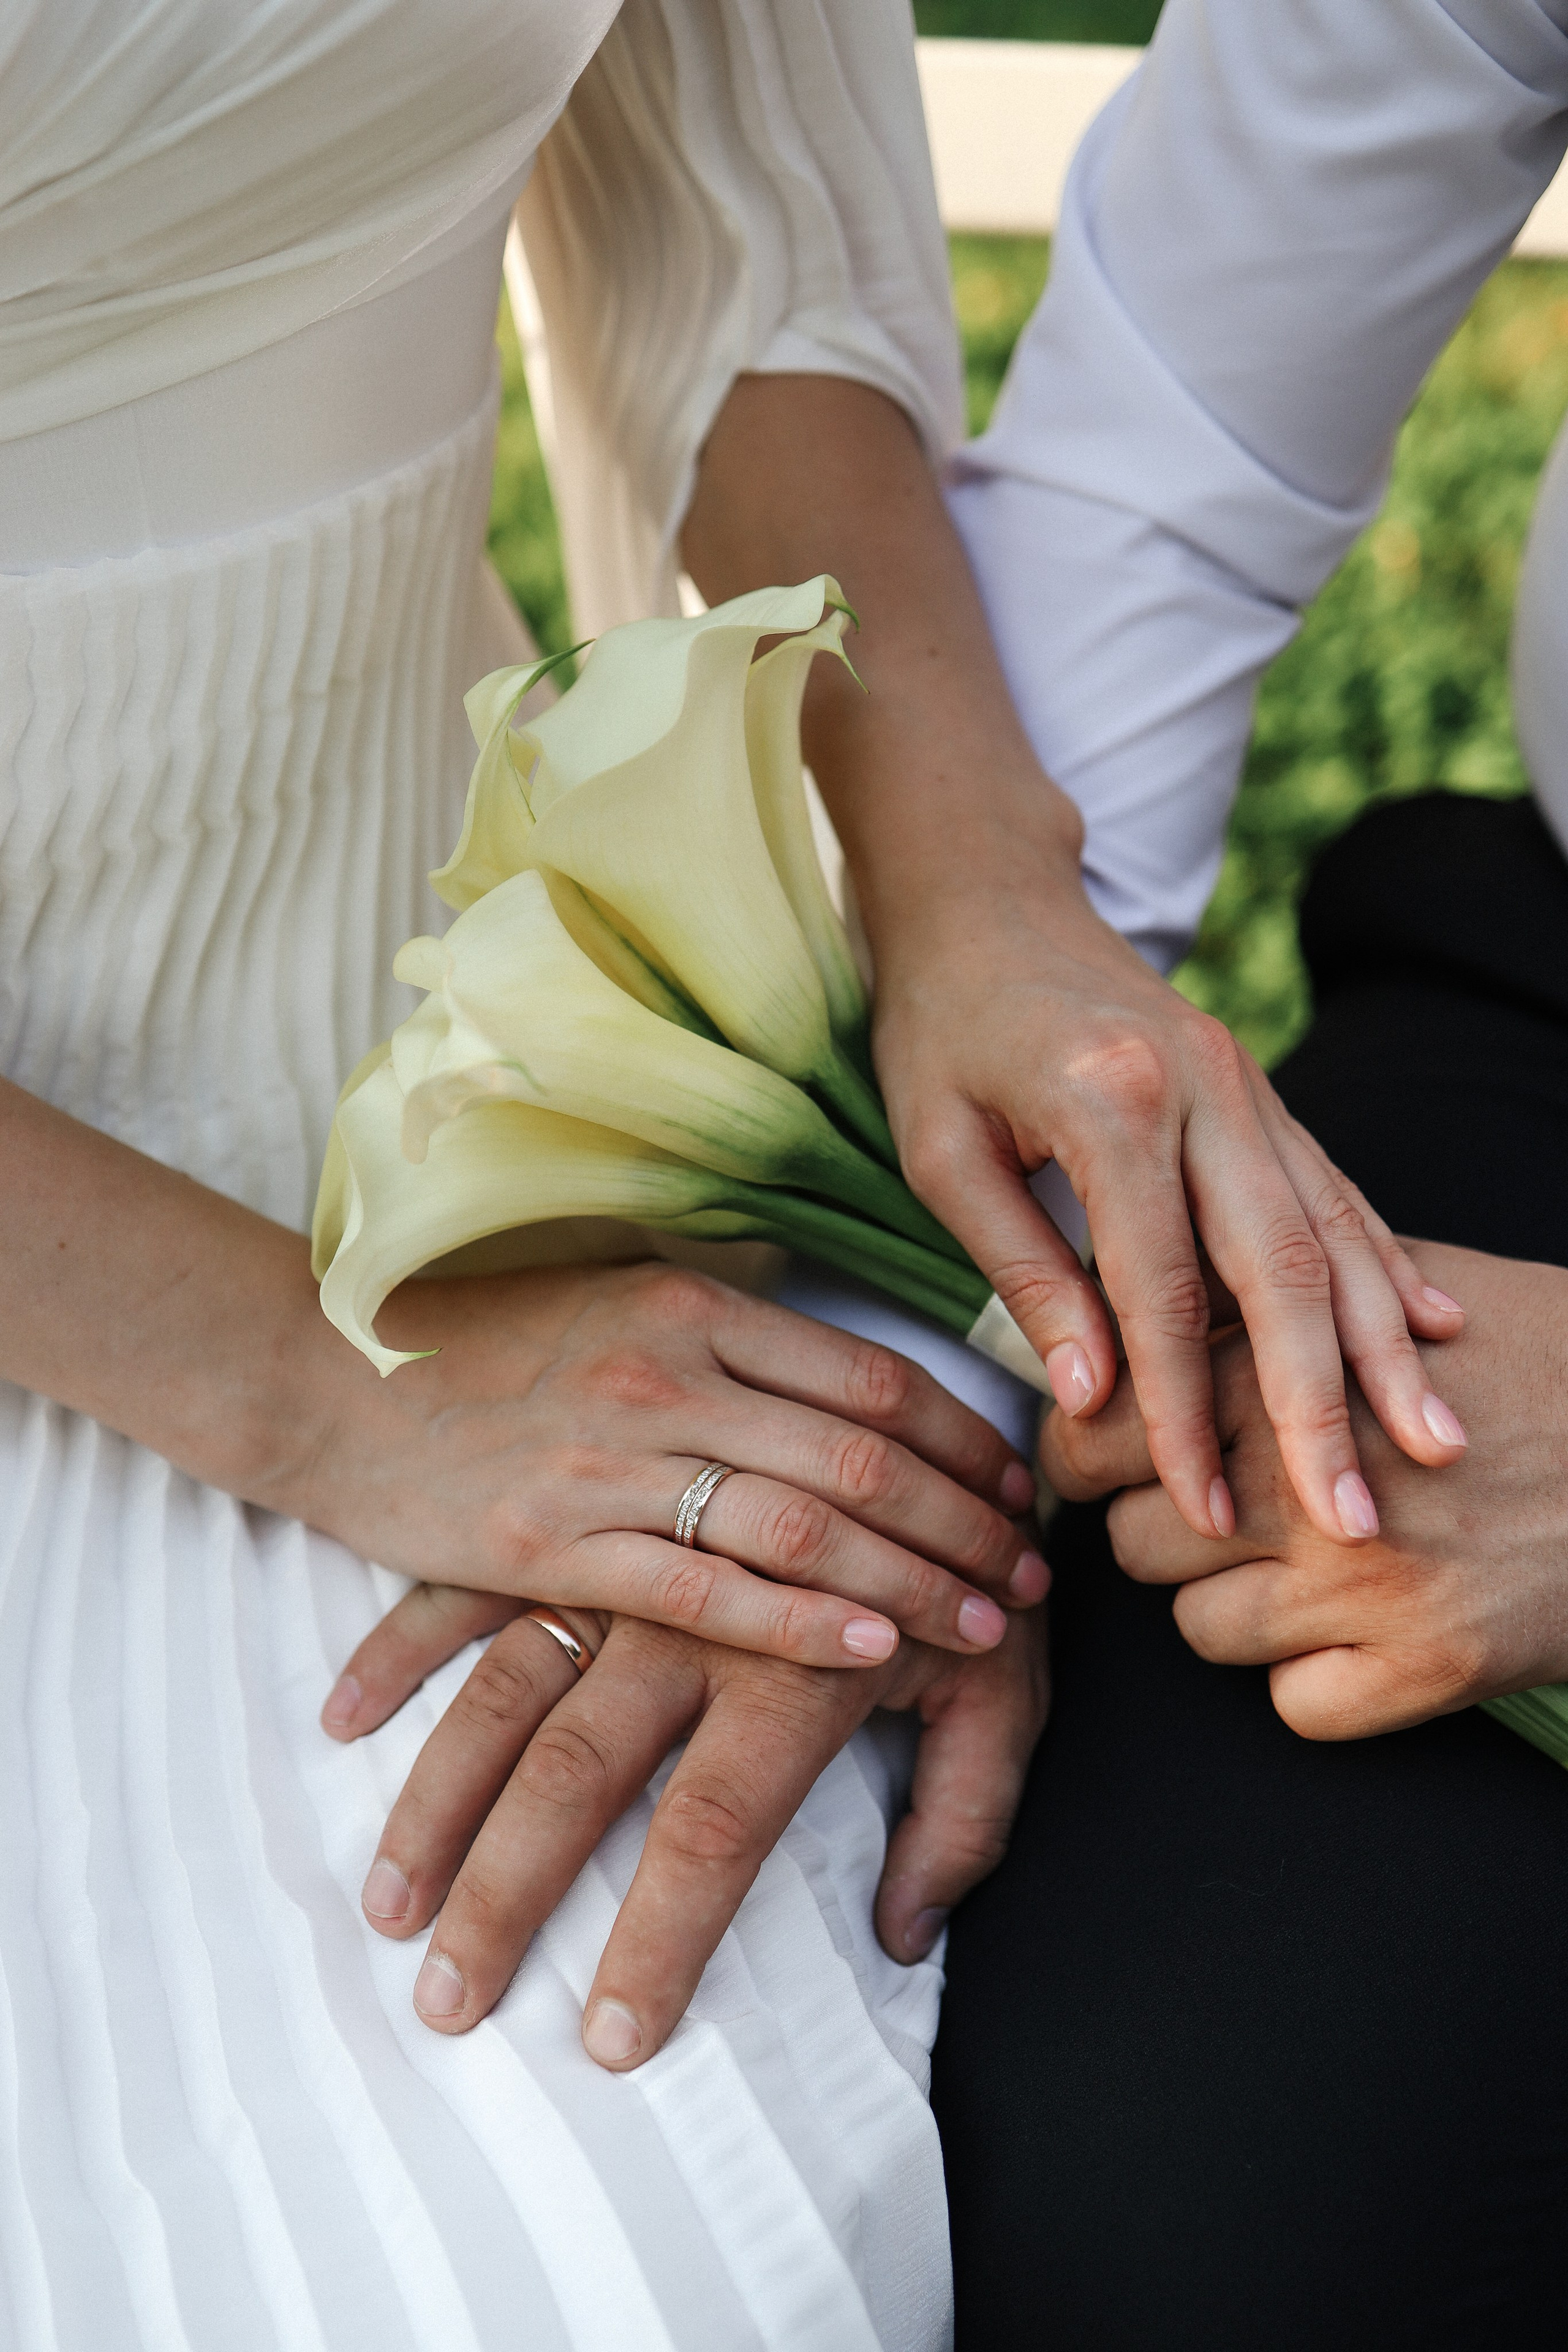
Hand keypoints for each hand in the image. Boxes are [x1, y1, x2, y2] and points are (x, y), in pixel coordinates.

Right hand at [306, 1258, 1045, 1700]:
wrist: (324, 1377)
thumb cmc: (485, 1342)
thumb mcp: (618, 1304)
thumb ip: (729, 1339)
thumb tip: (844, 1383)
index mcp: (694, 1306)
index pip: (871, 1373)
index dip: (965, 1437)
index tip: (1022, 1487)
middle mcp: (668, 1373)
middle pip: (862, 1451)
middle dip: (966, 1519)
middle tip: (1035, 1574)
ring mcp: (610, 1458)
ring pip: (803, 1522)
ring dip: (912, 1578)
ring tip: (987, 1623)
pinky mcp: (553, 1543)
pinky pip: (703, 1589)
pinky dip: (798, 1622)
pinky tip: (872, 1650)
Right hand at [325, 1583, 1049, 2060]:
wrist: (902, 1366)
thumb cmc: (970, 1543)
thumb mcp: (1009, 1680)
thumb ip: (967, 1811)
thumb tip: (904, 1936)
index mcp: (799, 1668)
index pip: (715, 1829)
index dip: (660, 1942)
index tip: (607, 2042)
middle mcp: (694, 1619)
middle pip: (579, 1773)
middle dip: (506, 1898)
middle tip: (446, 2009)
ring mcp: (628, 1558)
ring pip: (506, 1694)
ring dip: (436, 1803)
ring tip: (385, 1911)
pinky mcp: (584, 1511)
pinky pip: (475, 1592)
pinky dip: (402, 1652)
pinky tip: (343, 1721)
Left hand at [868, 848, 1463, 1551]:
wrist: (987, 899)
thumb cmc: (943, 1028)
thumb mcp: (943, 1151)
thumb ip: (1022, 1270)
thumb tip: (1091, 1398)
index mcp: (1114, 1102)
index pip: (1160, 1290)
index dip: (1182, 1411)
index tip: (1202, 1508)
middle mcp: (1206, 1089)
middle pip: (1281, 1268)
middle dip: (1321, 1403)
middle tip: (1352, 1515)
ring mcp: (1249, 1087)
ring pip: (1334, 1232)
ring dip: (1383, 1347)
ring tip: (1428, 1444)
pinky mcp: (1263, 1093)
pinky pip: (1337, 1191)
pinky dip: (1386, 1265)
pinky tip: (1431, 1332)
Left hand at [1040, 1241, 1567, 1738]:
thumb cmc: (1543, 1356)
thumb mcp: (1402, 1290)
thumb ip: (1278, 1300)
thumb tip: (1164, 1290)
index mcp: (1286, 1378)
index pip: (1098, 1434)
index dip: (1087, 1455)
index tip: (1105, 1465)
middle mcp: (1311, 1482)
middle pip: (1132, 1541)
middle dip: (1162, 1535)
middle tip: (1219, 1521)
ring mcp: (1368, 1584)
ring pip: (1197, 1632)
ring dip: (1233, 1610)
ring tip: (1302, 1572)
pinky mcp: (1429, 1669)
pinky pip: (1294, 1707)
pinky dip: (1317, 1682)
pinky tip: (1363, 1634)